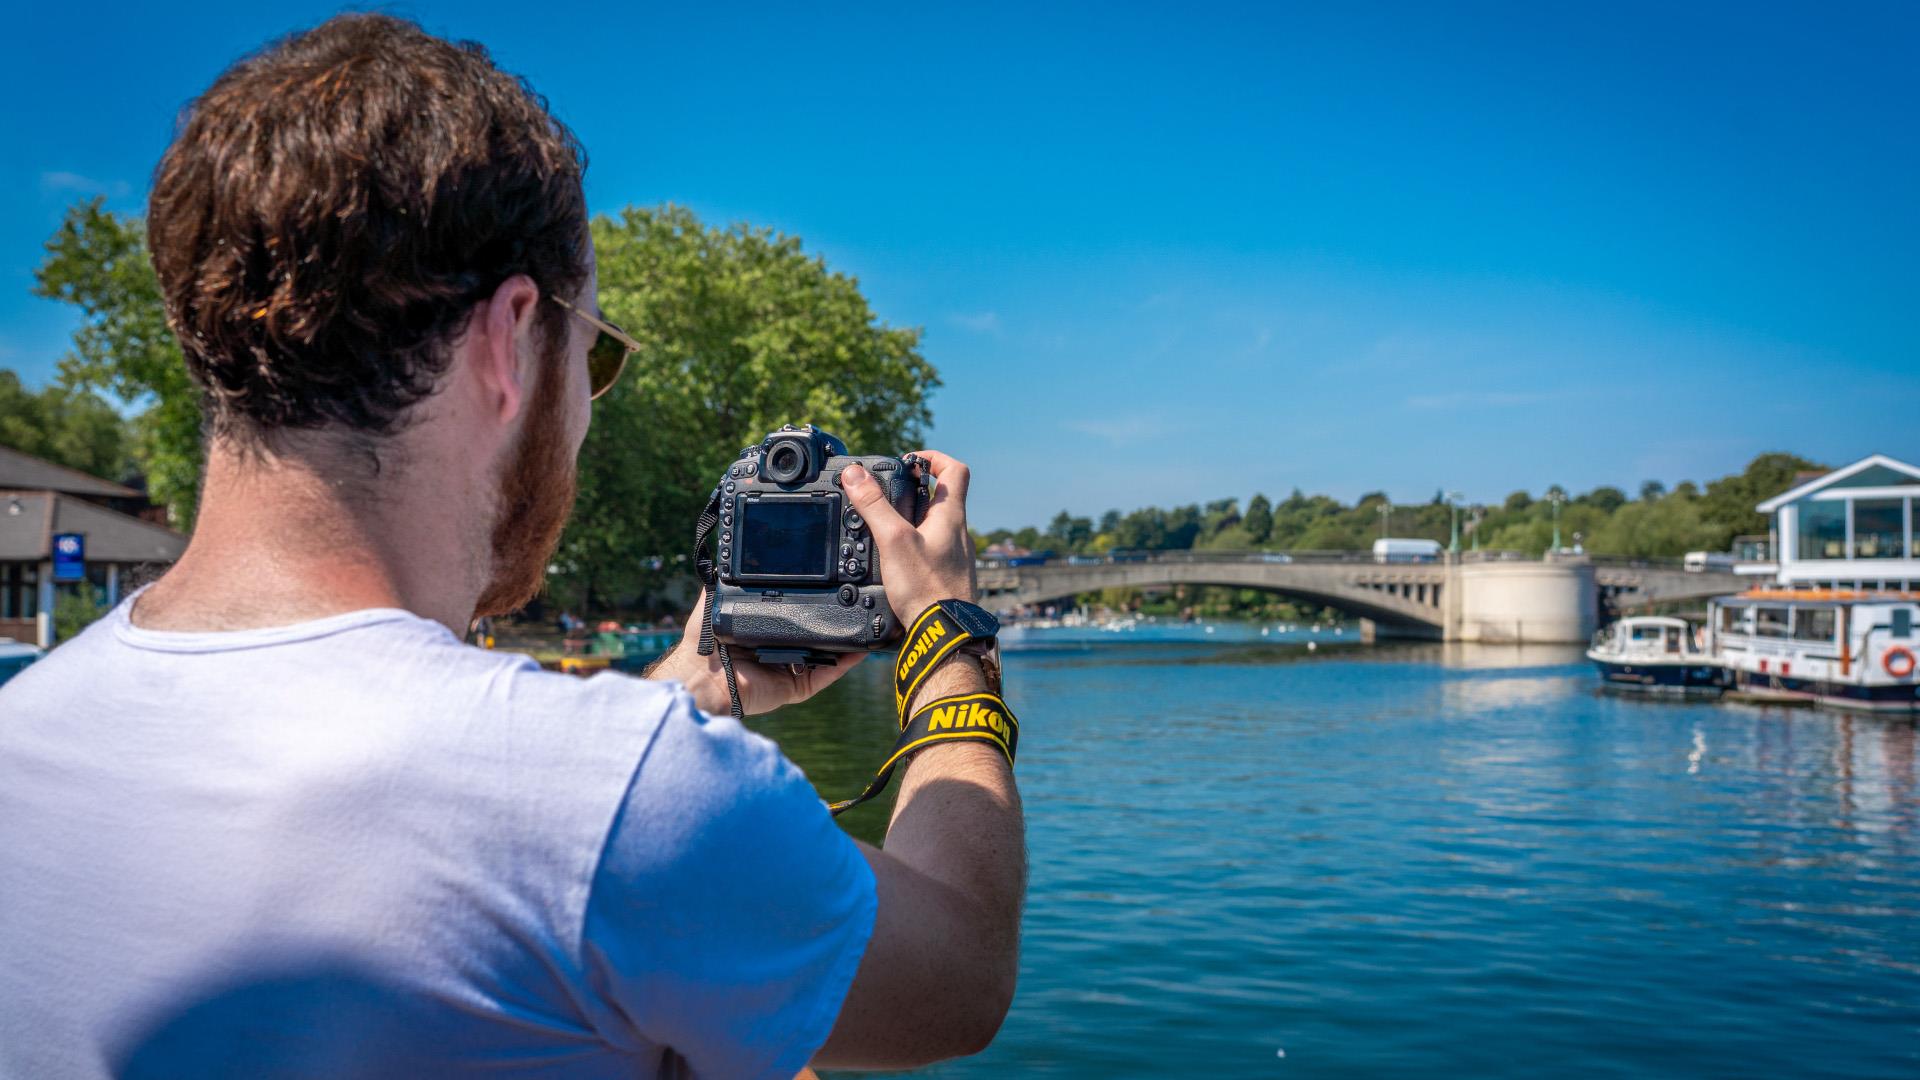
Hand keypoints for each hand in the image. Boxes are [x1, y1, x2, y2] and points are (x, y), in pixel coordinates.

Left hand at [646, 589, 866, 715]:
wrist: (705, 678)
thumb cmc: (706, 643)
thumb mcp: (716, 604)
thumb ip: (725, 584)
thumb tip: (725, 557)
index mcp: (766, 631)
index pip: (796, 615)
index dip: (814, 603)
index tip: (830, 584)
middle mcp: (782, 650)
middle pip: (816, 634)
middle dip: (835, 620)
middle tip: (855, 600)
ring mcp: (792, 669)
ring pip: (828, 654)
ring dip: (846, 640)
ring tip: (865, 619)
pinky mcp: (798, 687)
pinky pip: (827, 674)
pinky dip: (845, 662)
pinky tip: (860, 646)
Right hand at [841, 449, 976, 627]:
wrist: (944, 633)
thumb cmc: (926, 588)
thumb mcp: (893, 540)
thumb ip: (874, 506)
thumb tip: (855, 475)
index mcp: (951, 516)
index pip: (955, 471)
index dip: (934, 458)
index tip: (911, 460)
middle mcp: (958, 533)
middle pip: (942, 498)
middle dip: (915, 491)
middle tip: (889, 493)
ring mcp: (956, 556)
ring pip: (936, 525)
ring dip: (914, 519)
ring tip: (886, 526)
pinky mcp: (948, 576)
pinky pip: (933, 550)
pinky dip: (915, 545)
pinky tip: (896, 559)